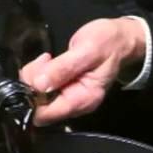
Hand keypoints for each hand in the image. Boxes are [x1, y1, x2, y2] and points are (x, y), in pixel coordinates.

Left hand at [19, 17, 146, 125]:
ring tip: (47, 59)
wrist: (120, 38)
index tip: (35, 74)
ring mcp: (68, 96)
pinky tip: (47, 62)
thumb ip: (63, 68)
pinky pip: (42, 88)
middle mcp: (74, 103)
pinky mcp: (64, 88)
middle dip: (33, 83)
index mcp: (83, 99)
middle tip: (44, 61)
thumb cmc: (109, 42)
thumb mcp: (87, 50)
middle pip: (38, 106)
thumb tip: (39, 84)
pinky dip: (39, 75)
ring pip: (37, 96)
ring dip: (35, 77)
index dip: (32, 96)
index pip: (45, 114)